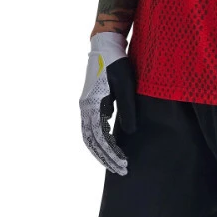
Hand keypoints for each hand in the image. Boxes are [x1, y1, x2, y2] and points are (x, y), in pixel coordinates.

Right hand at [79, 32, 136, 174]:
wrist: (104, 46)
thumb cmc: (116, 64)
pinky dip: (98, 140)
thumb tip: (131, 132)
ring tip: (114, 162)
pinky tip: (110, 144)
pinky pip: (91, 127)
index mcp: (92, 106)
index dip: (112, 153)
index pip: (101, 139)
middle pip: (92, 142)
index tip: (124, 164)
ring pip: (89, 136)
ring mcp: (85, 105)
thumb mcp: (126, 85)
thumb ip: (128, 109)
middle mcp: (85, 108)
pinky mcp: (89, 102)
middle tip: (120, 170)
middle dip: (106, 158)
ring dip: (101, 151)